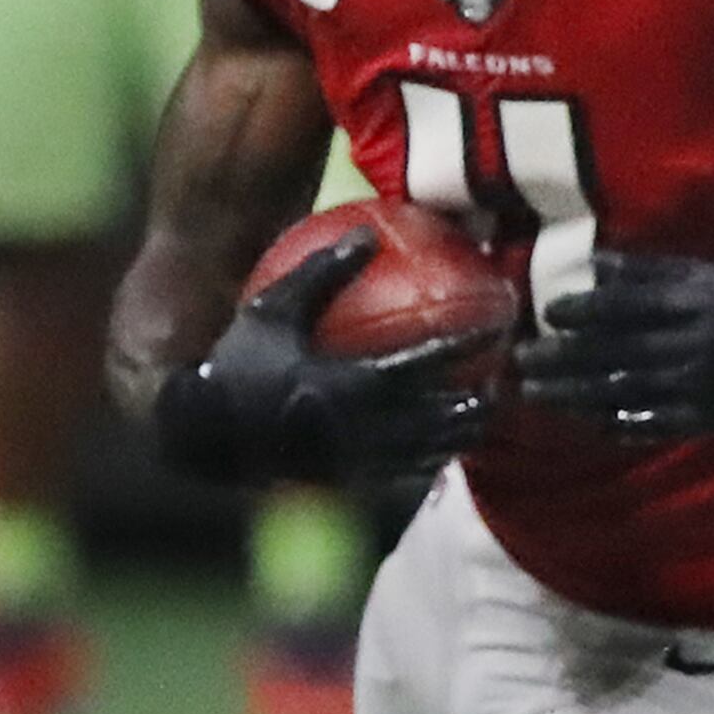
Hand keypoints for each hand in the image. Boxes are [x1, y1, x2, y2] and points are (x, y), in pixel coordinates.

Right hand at [154, 233, 491, 484]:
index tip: (500, 323)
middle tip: (509, 376)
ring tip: (485, 410)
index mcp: (352, 384)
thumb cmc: (239, 361)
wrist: (204, 433)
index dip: (470, 340)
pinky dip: (433, 454)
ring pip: (435, 450)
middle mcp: (365, 429)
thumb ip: (324, 272)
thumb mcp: (276, 308)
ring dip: (465, 431)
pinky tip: (445, 439)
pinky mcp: (352, 482)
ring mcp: (361, 462)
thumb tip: (367, 231)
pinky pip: (408, 470)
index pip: (430, 359)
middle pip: (446, 416)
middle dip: (483, 399)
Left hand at [514, 251, 713, 439]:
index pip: (630, 307)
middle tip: (522, 361)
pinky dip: (616, 422)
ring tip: (537, 392)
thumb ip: (650, 272)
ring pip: (627, 391)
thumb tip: (594, 266)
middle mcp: (694, 346)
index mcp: (695, 305)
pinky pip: (652, 423)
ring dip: (576, 394)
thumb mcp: (704, 277)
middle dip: (565, 359)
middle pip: (618, 353)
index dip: (587, 310)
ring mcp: (699, 388)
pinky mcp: (705, 420)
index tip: (549, 312)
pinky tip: (584, 420)